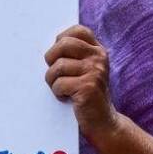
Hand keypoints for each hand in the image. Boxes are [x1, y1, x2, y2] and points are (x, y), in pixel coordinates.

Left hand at [45, 24, 119, 142]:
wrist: (103, 122)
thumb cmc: (87, 95)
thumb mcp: (85, 70)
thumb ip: (74, 55)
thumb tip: (49, 46)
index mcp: (98, 51)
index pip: (78, 31)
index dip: (62, 39)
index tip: (58, 55)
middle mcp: (99, 58)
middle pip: (63, 44)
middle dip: (51, 59)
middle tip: (54, 73)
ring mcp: (95, 72)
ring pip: (58, 67)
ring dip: (52, 81)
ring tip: (61, 89)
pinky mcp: (88, 87)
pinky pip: (59, 84)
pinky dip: (57, 93)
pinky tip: (66, 98)